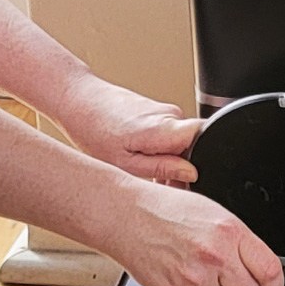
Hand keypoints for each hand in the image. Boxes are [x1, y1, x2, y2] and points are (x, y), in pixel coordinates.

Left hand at [53, 73, 201, 184]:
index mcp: (163, 128)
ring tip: (143, 171)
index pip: (206, 137)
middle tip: (159, 184)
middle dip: (182, 170)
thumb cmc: (93, 130)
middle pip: (195, 147)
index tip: (189, 179)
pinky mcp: (159, 111)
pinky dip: (162, 151)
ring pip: (183, 143)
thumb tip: (190, 174)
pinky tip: (141, 156)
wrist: (77, 101)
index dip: (204, 161)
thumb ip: (162, 168)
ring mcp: (166, 110)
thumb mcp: (125, 164)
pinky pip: (172, 135)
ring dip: (170, 161)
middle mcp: (170, 114)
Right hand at [105, 178, 284, 285]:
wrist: (125, 215)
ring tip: (202, 275)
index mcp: (230, 232)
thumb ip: (239, 241)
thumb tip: (259, 267)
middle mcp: (215, 256)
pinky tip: (188, 284)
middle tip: (228, 275)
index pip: (270, 271)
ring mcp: (194, 277)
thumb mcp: (213, 213)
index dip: (273, 283)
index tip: (270, 285)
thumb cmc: (165, 210)